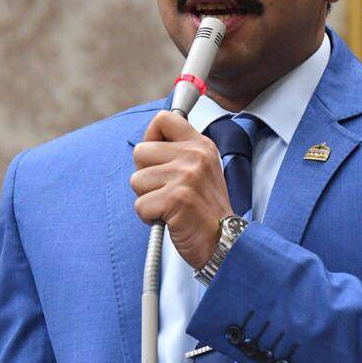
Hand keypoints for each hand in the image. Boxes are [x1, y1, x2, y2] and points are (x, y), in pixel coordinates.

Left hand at [131, 110, 231, 268]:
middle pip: (141, 151)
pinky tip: (169, 219)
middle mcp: (195, 156)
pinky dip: (149, 217)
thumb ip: (179, 153)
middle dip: (145, 175)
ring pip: (137, 180)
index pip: (163, 119)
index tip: (157, 159)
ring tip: (170, 207)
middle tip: (166, 191)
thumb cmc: (205, 211)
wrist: (224, 243)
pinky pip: (140, 204)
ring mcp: (186, 176)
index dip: (151, 137)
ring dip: (147, 198)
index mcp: (201, 145)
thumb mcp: (201, 171)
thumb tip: (147, 145)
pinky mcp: (176, 198)